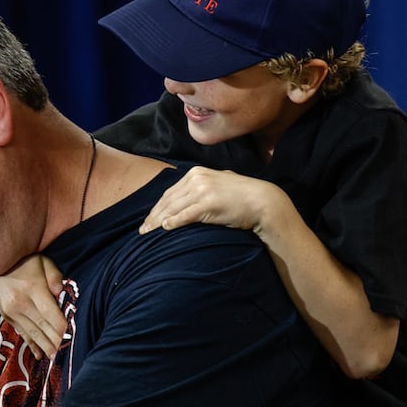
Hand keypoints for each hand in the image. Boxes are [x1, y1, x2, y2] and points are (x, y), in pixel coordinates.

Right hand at [0, 254, 66, 359]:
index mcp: (33, 289)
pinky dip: (31, 344)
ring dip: (44, 346)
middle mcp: (20, 303)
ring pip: (32, 333)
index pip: (52, 315)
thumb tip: (60, 292)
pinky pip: (21, 332)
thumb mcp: (43, 261)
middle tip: (65, 354)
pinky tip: (39, 354)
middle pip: (43, 328)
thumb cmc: (26, 260)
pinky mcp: (5, 315)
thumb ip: (54, 276)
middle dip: (55, 342)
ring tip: (54, 358)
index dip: (62, 329)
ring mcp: (11, 311)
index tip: (71, 337)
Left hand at [139, 166, 284, 235]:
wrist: (263, 200)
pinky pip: (185, 215)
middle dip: (153, 215)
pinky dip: (173, 222)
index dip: (157, 207)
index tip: (149, 219)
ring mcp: (203, 190)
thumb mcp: (218, 184)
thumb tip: (188, 199)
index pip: (170, 192)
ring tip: (148, 233)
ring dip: (158, 221)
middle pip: (168, 200)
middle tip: (142, 230)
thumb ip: (201, 188)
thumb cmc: (242, 196)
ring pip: (173, 208)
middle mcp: (197, 178)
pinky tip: (165, 229)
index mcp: (197, 173)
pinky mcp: (209, 203)